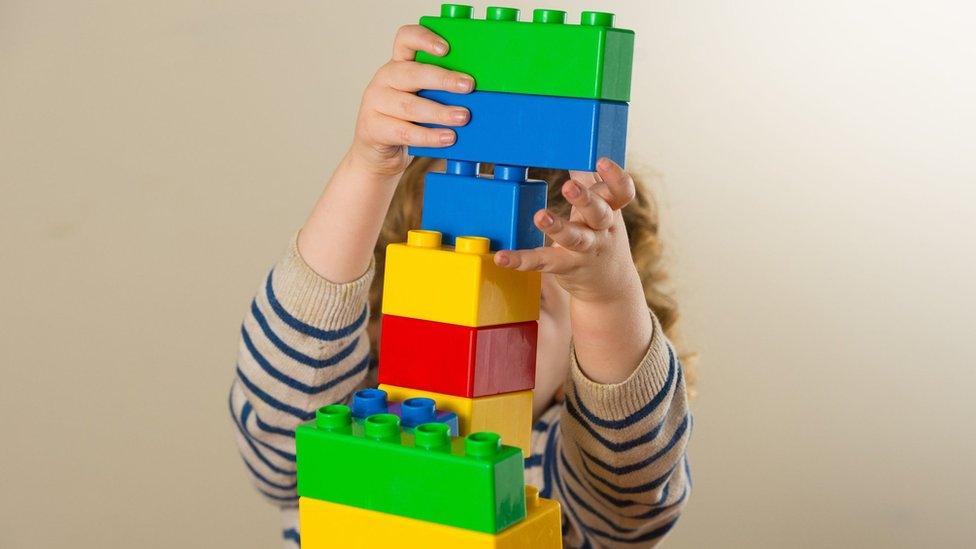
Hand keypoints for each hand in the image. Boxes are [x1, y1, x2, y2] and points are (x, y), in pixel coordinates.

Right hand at [350, 25, 473, 176]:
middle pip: (411, 73)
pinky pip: (405, 132)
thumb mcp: (421, 96)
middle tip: (468, 86)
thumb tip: (472, 89)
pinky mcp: (374, 127)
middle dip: (443, 79)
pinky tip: (447, 137)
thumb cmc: (407, 119)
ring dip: (439, 112)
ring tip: (463, 117)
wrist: (378, 151)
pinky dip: (429, 136)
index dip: (424, 39)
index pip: (406, 39)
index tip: (446, 48)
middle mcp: (384, 78)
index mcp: (398, 63)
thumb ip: (439, 89)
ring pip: (409, 106)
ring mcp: (375, 103)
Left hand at [495, 158, 652, 383]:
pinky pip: (543, 262)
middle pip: (599, 213)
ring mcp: (586, 251)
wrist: (611, 287)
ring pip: (574, 238)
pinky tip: (503, 258)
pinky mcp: (567, 267)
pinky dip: (522, 260)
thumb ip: (591, 182)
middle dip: (585, 199)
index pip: (622, 192)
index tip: (601, 160)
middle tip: (569, 186)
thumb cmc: (601, 237)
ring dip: (557, 227)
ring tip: (540, 216)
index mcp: (611, 211)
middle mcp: (602, 231)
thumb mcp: (603, 210)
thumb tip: (578, 151)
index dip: (615, 176)